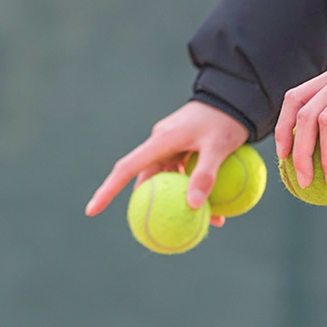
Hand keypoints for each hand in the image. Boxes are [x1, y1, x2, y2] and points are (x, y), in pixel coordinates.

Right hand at [85, 101, 248, 225]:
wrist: (235, 95)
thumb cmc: (226, 119)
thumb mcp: (219, 147)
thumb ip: (206, 174)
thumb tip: (193, 207)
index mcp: (160, 141)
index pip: (125, 169)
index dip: (106, 190)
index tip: (92, 211)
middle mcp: (160, 144)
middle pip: (146, 180)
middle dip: (151, 206)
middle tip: (157, 231)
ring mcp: (172, 146)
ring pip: (167, 180)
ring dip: (181, 201)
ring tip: (208, 223)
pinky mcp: (184, 148)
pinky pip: (183, 174)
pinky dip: (194, 190)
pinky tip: (217, 209)